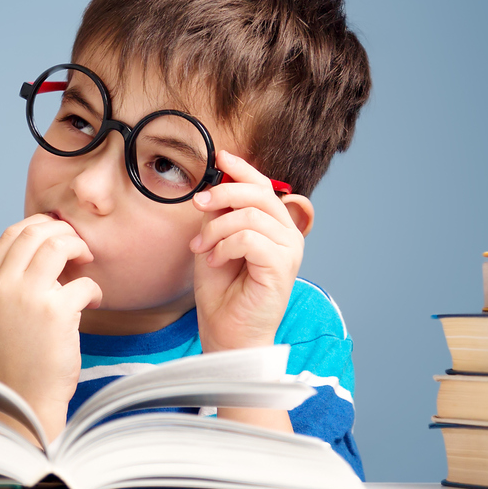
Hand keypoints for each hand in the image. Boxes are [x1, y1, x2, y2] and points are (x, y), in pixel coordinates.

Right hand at [0, 215, 103, 445]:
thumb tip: (49, 244)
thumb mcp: (1, 311)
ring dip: (79, 247)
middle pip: (36, 232)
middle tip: (79, 248)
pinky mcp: (55, 312)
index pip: (12, 233)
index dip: (40, 225)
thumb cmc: (19, 356)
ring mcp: (27, 296)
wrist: (24, 398)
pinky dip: (95, 290)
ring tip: (87, 264)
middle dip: (64, 232)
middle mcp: (2, 285)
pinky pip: (84, 282)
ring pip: (58, 244)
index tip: (59, 234)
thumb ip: (14, 279)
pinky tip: (94, 305)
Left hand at [190, 150, 306, 355]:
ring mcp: (289, 250)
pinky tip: (216, 260)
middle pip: (260, 193)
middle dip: (223, 192)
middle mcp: (287, 234)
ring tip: (202, 247)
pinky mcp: (282, 267)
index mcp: (274, 225)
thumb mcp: (215, 241)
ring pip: (251, 215)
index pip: (264, 186)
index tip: (219, 157)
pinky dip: (225, 245)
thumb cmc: (223, 291)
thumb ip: (220, 214)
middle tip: (198, 205)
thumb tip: (214, 186)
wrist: (227, 331)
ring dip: (218, 228)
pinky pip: (250, 238)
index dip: (242, 168)